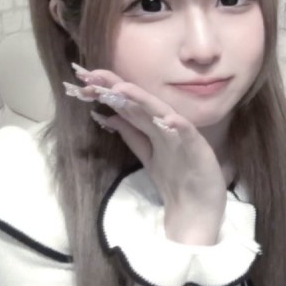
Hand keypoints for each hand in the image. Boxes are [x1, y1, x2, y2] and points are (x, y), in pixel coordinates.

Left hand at [65, 65, 226, 245]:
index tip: (86, 79)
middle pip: (142, 104)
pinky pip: (188, 136)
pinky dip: (179, 126)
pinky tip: (169, 119)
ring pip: (161, 114)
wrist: (198, 211)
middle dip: (120, 87)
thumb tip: (108, 116)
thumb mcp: (149, 155)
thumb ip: (132, 135)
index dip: (109, 92)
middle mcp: (168, 128)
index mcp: (156, 130)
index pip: (130, 107)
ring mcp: (183, 138)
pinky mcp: (198, 151)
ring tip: (123, 88)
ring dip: (144, 100)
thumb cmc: (179, 181)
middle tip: (95, 74)